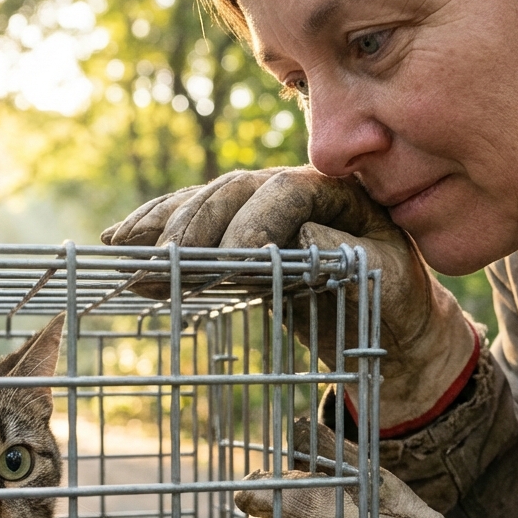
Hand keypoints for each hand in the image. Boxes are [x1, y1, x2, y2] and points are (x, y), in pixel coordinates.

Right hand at [102, 167, 478, 432]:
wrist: (391, 327)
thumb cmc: (395, 304)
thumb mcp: (388, 280)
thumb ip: (351, 254)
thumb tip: (303, 234)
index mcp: (335, 191)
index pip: (285, 192)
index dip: (254, 221)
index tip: (233, 262)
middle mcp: (291, 189)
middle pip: (234, 191)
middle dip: (195, 226)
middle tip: (165, 263)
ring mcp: (260, 210)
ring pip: (204, 203)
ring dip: (161, 226)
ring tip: (125, 248)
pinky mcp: (236, 235)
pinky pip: (191, 224)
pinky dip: (155, 231)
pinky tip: (121, 241)